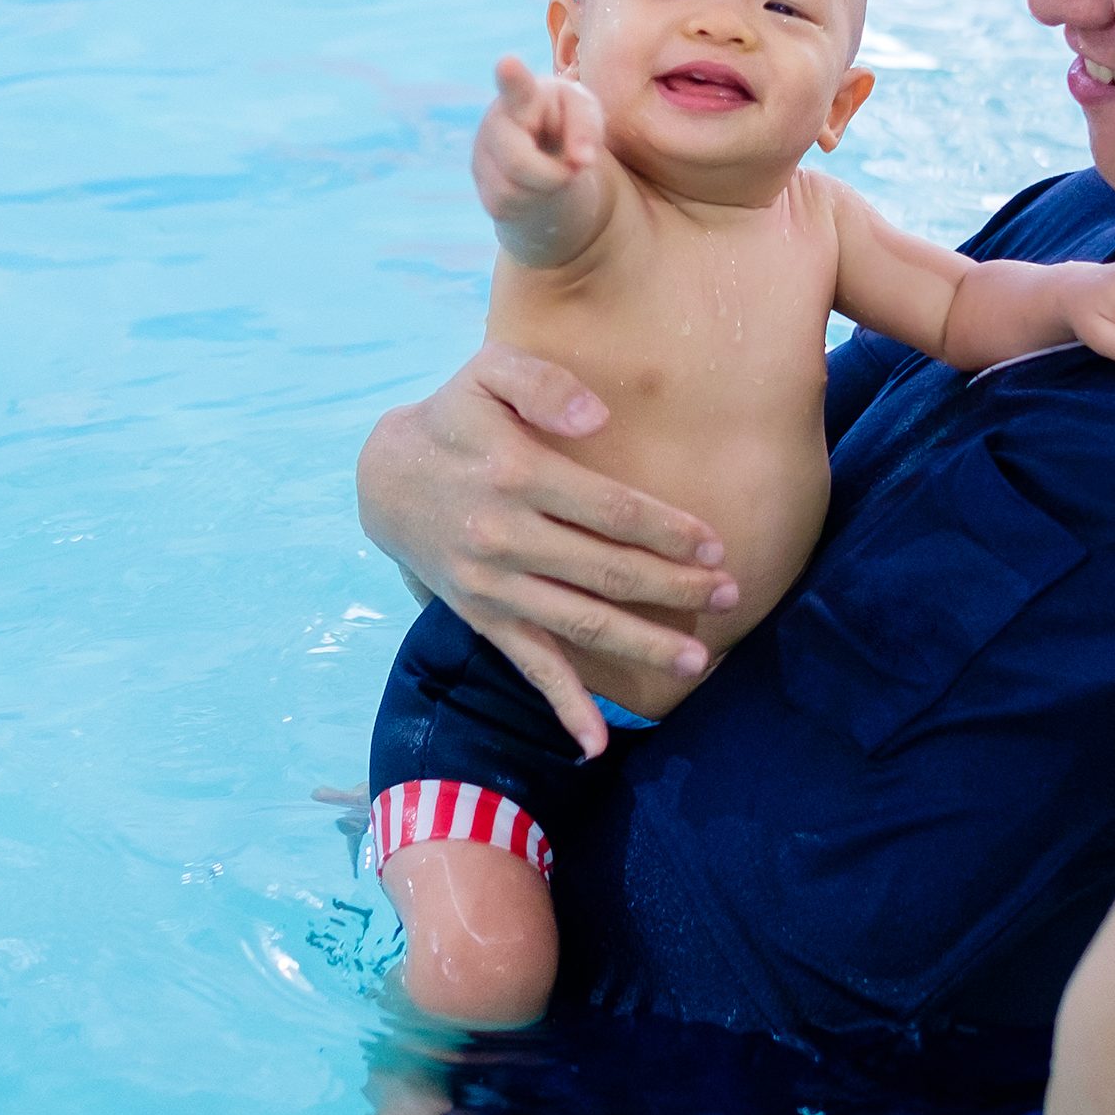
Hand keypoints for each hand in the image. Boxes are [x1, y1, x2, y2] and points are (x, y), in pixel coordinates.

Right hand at [356, 345, 737, 754]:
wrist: (385, 477)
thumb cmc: (456, 417)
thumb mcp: (487, 372)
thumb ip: (542, 382)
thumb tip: (597, 418)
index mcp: (517, 475)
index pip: (611, 511)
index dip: (668, 531)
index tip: (716, 545)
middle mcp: (505, 537)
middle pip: (607, 571)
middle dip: (674, 588)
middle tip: (729, 597)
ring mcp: (493, 586)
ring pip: (579, 623)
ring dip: (641, 645)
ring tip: (696, 661)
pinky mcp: (482, 618)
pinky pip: (528, 665)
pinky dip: (563, 706)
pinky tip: (598, 742)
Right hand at [473, 57, 605, 220]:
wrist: (547, 161)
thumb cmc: (567, 126)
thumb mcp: (586, 117)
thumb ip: (587, 128)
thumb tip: (580, 161)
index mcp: (527, 95)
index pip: (516, 86)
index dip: (511, 77)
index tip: (507, 64)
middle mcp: (496, 121)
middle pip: (518, 162)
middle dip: (552, 175)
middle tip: (570, 168)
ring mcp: (484, 155)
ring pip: (513, 190)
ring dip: (545, 188)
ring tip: (550, 172)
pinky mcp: (483, 188)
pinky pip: (508, 207)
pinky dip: (533, 202)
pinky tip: (534, 187)